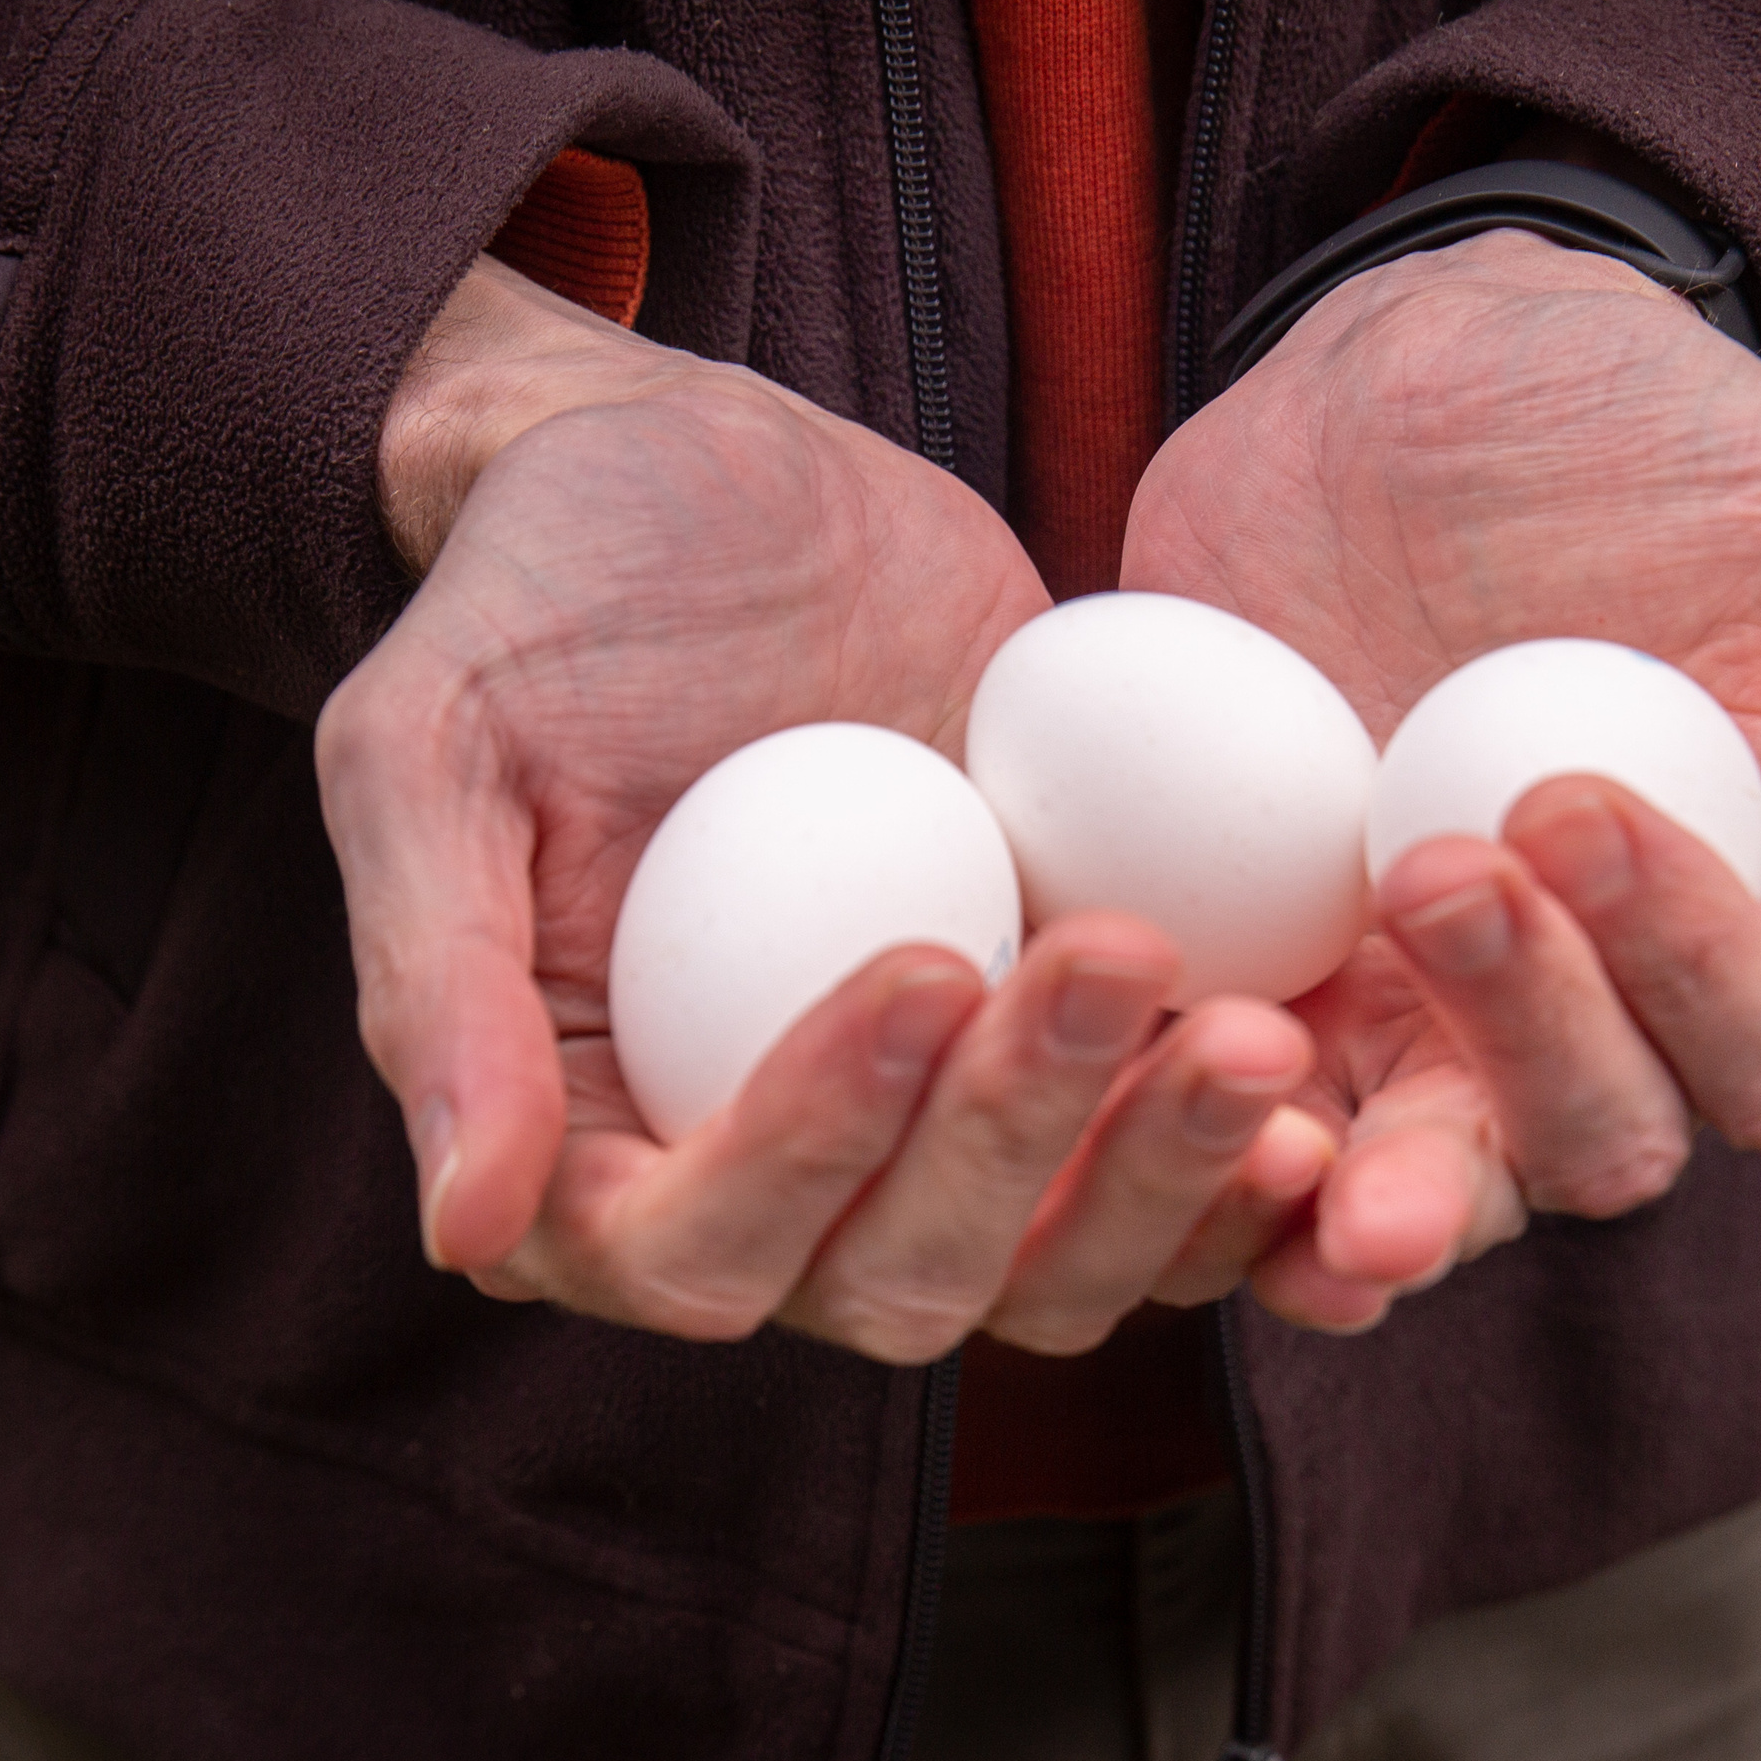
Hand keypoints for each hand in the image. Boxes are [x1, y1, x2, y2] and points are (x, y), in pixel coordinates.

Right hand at [318, 258, 1315, 1359]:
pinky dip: (1249, 1161)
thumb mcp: (432, 743)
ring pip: (1058, 1260)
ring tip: (1258, 1035)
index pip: (696, 1249)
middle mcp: (779, 1177)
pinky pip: (1168, 1170)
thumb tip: (464, 1226)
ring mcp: (937, 1128)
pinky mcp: (1065, 1057)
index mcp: (601, 1144)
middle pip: (906, 1279)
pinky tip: (1328, 1075)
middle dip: (1021, 1146)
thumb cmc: (544, 599)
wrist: (717, 481)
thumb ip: (441, 977)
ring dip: (1163, 1176)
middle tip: (1122, 966)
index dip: (810, 1146)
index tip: (919, 962)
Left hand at [1123, 230, 1760, 1327]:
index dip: (1699, 972)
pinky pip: (1257, 1138)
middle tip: (1439, 863)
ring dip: (1380, 1176)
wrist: (1412, 389)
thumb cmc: (1670, 446)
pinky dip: (1218, 1155)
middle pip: (1602, 1145)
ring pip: (1434, 1183)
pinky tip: (1162, 1091)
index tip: (1583, 796)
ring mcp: (1437, 1023)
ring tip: (1295, 1096)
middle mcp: (1616, 1019)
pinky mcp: (1284, 991)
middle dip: (1529, 1040)